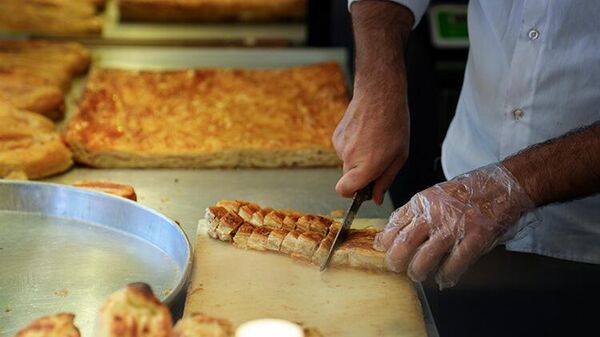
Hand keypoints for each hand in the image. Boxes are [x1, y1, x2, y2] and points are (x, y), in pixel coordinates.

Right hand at [334, 0, 412, 204]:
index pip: (344, 191)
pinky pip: (343, 150)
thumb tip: (376, 198)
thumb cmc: (394, 124)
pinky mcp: (336, 136)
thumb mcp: (399, 156)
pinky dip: (353, 146)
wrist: (379, 94)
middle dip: (361, 174)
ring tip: (373, 141)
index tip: (363, 189)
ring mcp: (340, 146)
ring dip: (358, 158)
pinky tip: (364, 133)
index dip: (352, 194)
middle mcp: (350, 158)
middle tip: (378, 158)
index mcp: (367, 165)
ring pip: (347, 163)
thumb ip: (386, 180)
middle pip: (348, 178)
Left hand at [374, 164, 534, 288]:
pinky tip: (444, 278)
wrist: (502, 185)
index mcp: (422, 202)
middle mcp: (434, 214)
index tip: (382, 249)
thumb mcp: (434, 195)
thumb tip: (392, 233)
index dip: (385, 241)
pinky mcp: (474, 239)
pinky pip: (454, 265)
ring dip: (418, 272)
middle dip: (395, 261)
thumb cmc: (468, 191)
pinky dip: (446, 276)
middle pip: (404, 244)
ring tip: (418, 274)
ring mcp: (454, 227)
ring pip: (424, 259)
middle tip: (396, 267)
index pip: (394, 224)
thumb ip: (415, 212)